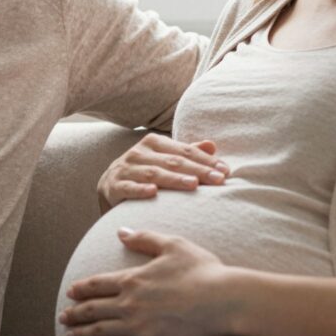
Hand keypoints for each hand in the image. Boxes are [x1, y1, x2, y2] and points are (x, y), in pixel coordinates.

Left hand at [59, 228, 231, 335]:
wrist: (223, 300)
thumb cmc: (201, 270)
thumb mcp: (172, 244)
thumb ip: (144, 238)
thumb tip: (120, 231)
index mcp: (133, 278)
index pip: (97, 284)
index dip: (81, 289)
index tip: (71, 292)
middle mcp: (129, 303)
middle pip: (93, 309)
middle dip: (75, 313)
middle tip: (63, 316)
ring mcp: (137, 326)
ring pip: (100, 332)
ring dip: (82, 334)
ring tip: (70, 335)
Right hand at [97, 133, 229, 209]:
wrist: (109, 187)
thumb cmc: (144, 173)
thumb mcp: (164, 160)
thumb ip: (186, 153)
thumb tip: (212, 145)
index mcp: (153, 143)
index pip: (184, 151)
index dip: (206, 160)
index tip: (225, 171)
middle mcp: (139, 152)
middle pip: (173, 161)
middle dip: (198, 170)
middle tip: (219, 180)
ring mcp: (125, 168)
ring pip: (154, 173)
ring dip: (174, 179)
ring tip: (193, 184)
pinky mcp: (113, 186)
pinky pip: (128, 188)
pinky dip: (140, 189)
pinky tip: (154, 192)